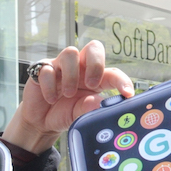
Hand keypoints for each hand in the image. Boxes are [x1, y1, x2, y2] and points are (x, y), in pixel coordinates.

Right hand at [1, 41, 133, 154]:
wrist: (41, 122)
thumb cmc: (64, 114)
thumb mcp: (78, 115)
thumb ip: (88, 109)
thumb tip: (98, 103)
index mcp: (95, 79)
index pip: (112, 73)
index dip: (122, 80)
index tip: (128, 93)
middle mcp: (80, 68)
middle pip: (94, 47)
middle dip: (95, 63)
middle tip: (92, 84)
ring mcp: (61, 67)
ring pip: (70, 52)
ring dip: (71, 75)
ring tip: (68, 94)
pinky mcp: (43, 71)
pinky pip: (47, 69)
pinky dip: (50, 86)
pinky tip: (51, 99)